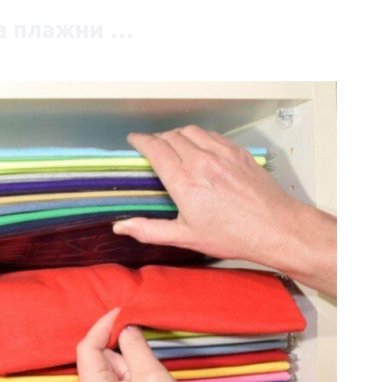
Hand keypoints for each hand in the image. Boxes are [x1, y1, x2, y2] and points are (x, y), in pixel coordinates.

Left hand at [75, 307, 213, 381]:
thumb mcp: (152, 376)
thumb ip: (133, 345)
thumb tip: (124, 325)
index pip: (87, 347)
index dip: (104, 325)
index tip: (122, 310)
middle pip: (97, 359)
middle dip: (122, 353)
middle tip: (147, 366)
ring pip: (106, 371)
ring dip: (127, 368)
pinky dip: (126, 379)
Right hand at [113, 126, 335, 296]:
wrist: (274, 227)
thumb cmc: (232, 235)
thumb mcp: (186, 237)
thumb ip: (150, 230)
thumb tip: (121, 227)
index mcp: (185, 182)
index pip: (156, 149)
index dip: (141, 141)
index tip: (134, 140)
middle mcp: (202, 161)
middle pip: (171, 136)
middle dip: (157, 138)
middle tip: (151, 147)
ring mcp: (222, 154)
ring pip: (192, 131)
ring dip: (177, 134)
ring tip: (173, 145)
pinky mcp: (238, 152)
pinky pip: (212, 135)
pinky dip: (199, 137)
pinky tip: (199, 147)